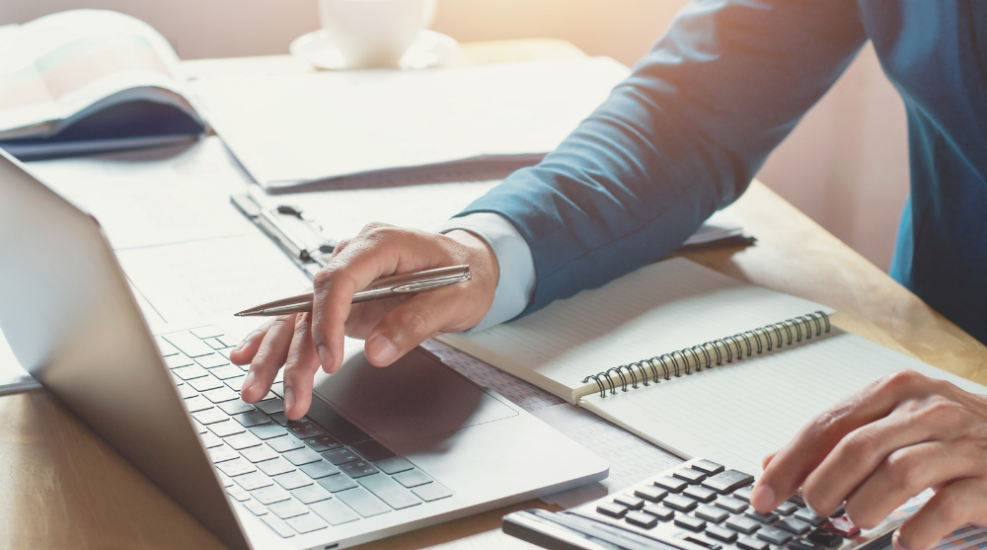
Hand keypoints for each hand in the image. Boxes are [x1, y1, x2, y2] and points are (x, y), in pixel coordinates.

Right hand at [228, 223, 498, 419]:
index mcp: (381, 243)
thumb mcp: (455, 299)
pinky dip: (276, 339)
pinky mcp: (343, 298)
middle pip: (310, 302)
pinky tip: (247, 356)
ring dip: (276, 354)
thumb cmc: (466, 274)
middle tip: (289, 394)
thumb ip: (414, 323)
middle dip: (292, 351)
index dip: (327, 320)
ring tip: (255, 390)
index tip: (328, 360)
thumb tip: (375, 352)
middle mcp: (355, 256)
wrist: (472, 264)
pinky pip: (303, 317)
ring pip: (299, 315)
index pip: (338, 279)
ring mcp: (346, 277)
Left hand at [751, 369, 986, 549]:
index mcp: (896, 391)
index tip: (764, 494)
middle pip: (856, 448)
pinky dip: (917, 530)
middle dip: (824, 487)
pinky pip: (945, 506)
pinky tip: (906, 540)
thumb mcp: (894, 426)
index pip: (827, 424)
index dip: (789, 463)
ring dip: (866, 506)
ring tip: (859, 521)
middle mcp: (929, 408)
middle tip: (817, 511)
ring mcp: (963, 442)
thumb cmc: (956, 438)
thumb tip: (773, 464)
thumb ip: (837, 441)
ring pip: (897, 474)